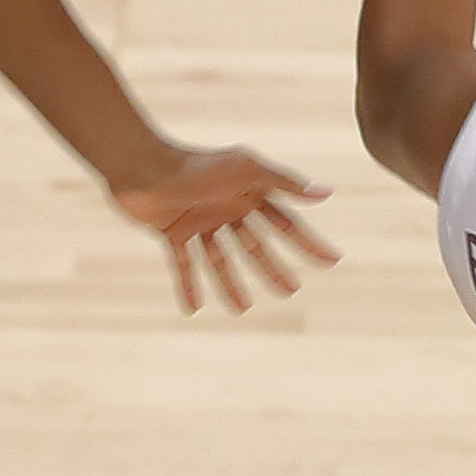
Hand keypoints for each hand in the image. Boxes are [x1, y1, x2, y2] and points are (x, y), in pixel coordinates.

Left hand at [112, 144, 337, 313]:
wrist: (143, 167)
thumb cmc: (196, 165)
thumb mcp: (247, 170)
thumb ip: (285, 182)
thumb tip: (327, 192)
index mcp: (247, 192)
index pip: (285, 223)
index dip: (307, 243)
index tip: (332, 261)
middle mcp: (225, 207)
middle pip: (255, 244)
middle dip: (272, 268)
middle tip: (290, 291)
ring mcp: (198, 220)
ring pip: (218, 259)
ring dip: (230, 284)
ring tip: (242, 310)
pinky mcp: (171, 232)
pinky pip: (182, 264)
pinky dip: (188, 286)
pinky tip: (194, 309)